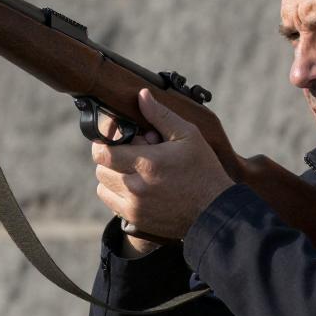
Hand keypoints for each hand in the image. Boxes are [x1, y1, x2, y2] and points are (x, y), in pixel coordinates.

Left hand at [92, 89, 232, 248]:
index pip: (102, 153)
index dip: (104, 142)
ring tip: (134, 170)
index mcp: (147, 163)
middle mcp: (136, 187)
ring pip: (103, 187)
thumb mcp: (188, 136)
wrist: (214, 210)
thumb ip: (161, 115)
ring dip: (112, 176)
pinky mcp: (135, 219)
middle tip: (133, 154)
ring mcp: (134, 206)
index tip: (115, 138)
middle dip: (112, 157)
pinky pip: (111, 203)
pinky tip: (136, 186)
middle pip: (101, 169)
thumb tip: (141, 95)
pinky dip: (117, 193)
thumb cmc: (204, 170)